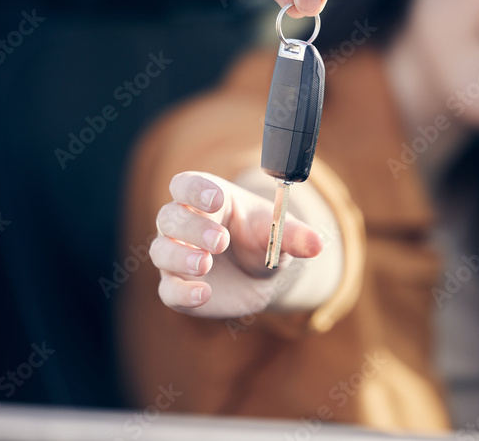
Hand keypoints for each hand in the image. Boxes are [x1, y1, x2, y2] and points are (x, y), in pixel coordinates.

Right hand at [151, 171, 323, 317]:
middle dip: (192, 228)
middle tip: (220, 241)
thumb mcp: (281, 232)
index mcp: (204, 197)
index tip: (216, 200)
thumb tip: (317, 244)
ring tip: (205, 264)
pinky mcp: (178, 287)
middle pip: (170, 218)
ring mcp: (176, 256)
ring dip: (180, 256)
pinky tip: (204, 294)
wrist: (262, 274)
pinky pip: (169, 290)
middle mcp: (183, 224)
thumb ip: (295, 235)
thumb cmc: (264, 238)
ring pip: (162, 252)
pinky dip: (182, 292)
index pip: (184, 185)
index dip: (194, 190)